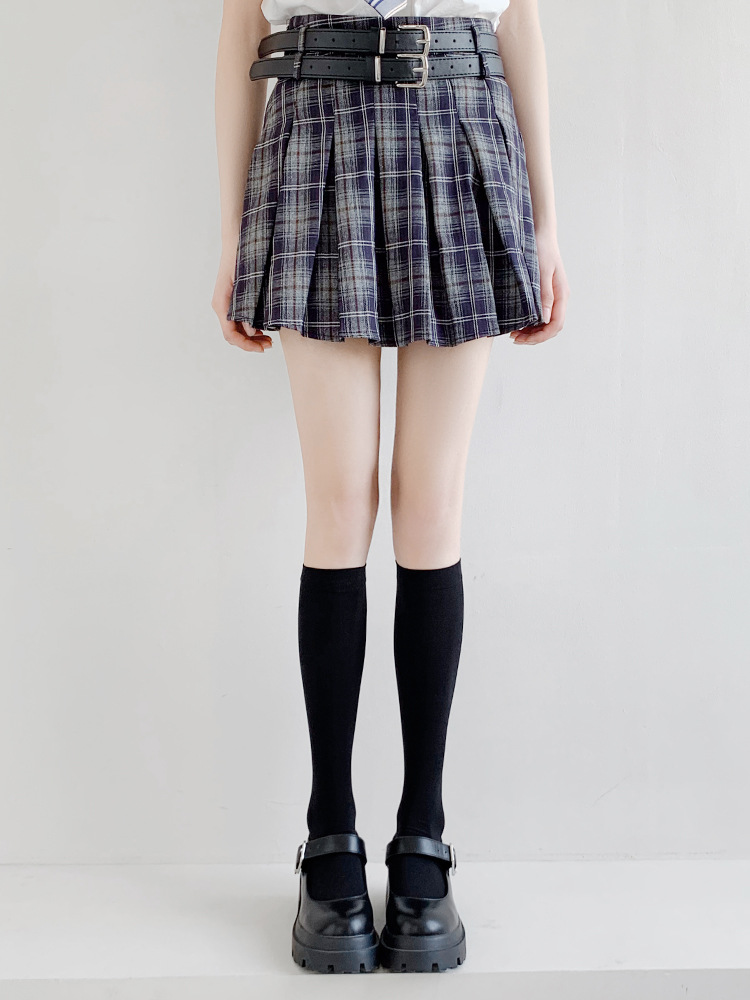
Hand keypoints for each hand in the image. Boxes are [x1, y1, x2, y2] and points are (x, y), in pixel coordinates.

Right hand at [211, 240, 273, 352]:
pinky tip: (263, 328)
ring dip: (251, 337)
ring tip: (269, 339)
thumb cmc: (242, 258)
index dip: (246, 345)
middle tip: (270, 345)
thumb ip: (247, 308)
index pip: (230, 335)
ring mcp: (226, 303)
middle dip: (251, 343)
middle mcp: (221, 306)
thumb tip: (252, 330)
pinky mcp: (232, 300)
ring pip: (236, 329)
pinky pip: (239, 320)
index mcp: (221, 304)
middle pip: (233, 335)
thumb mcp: (247, 285)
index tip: (261, 348)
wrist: (237, 240)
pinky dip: (250, 327)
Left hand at [509, 227, 569, 344]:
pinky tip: (518, 322)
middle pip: (550, 328)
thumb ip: (544, 297)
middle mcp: (560, 298)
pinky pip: (540, 314)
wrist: (540, 234)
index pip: (555, 326)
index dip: (539, 337)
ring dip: (531, 331)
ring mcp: (553, 297)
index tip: (520, 338)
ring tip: (513, 332)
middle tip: (513, 338)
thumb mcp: (540, 273)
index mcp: (561, 295)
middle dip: (533, 337)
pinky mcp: (545, 294)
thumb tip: (543, 320)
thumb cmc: (540, 250)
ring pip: (545, 323)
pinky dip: (530, 322)